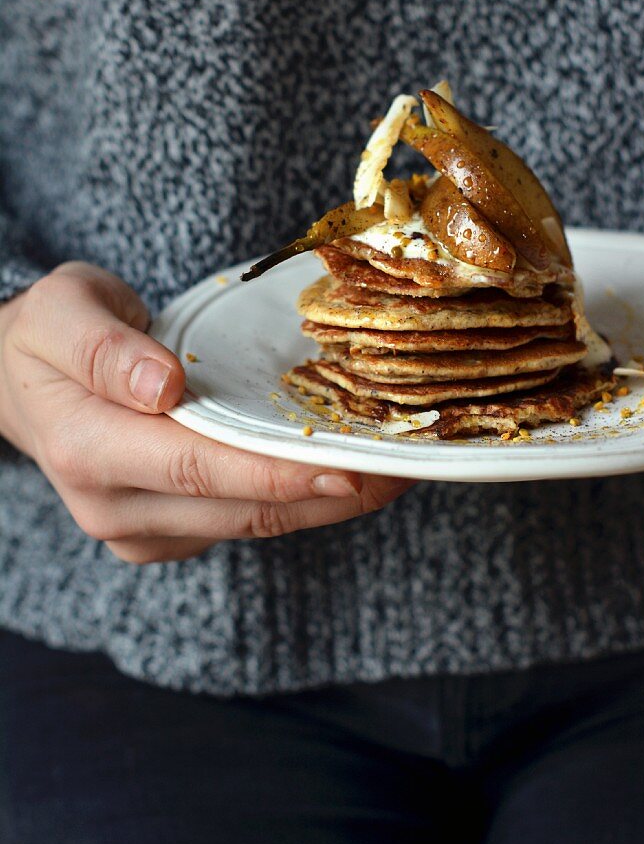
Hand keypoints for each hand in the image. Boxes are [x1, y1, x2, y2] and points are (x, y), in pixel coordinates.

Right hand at [0, 262, 410, 563]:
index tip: (349, 466)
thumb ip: (103, 346)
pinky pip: (244, 520)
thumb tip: (164, 386)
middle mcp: (113, 506)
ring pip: (252, 524)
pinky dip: (298, 497)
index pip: (195, 465)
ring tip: (397, 470)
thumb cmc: (49, 335)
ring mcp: (142, 529)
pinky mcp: (169, 533)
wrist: (26, 384)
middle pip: (239, 507)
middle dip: (328, 492)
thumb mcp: (61, 311)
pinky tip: (344, 470)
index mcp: (86, 447)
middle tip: (406, 467)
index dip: (275, 470)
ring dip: (327, 502)